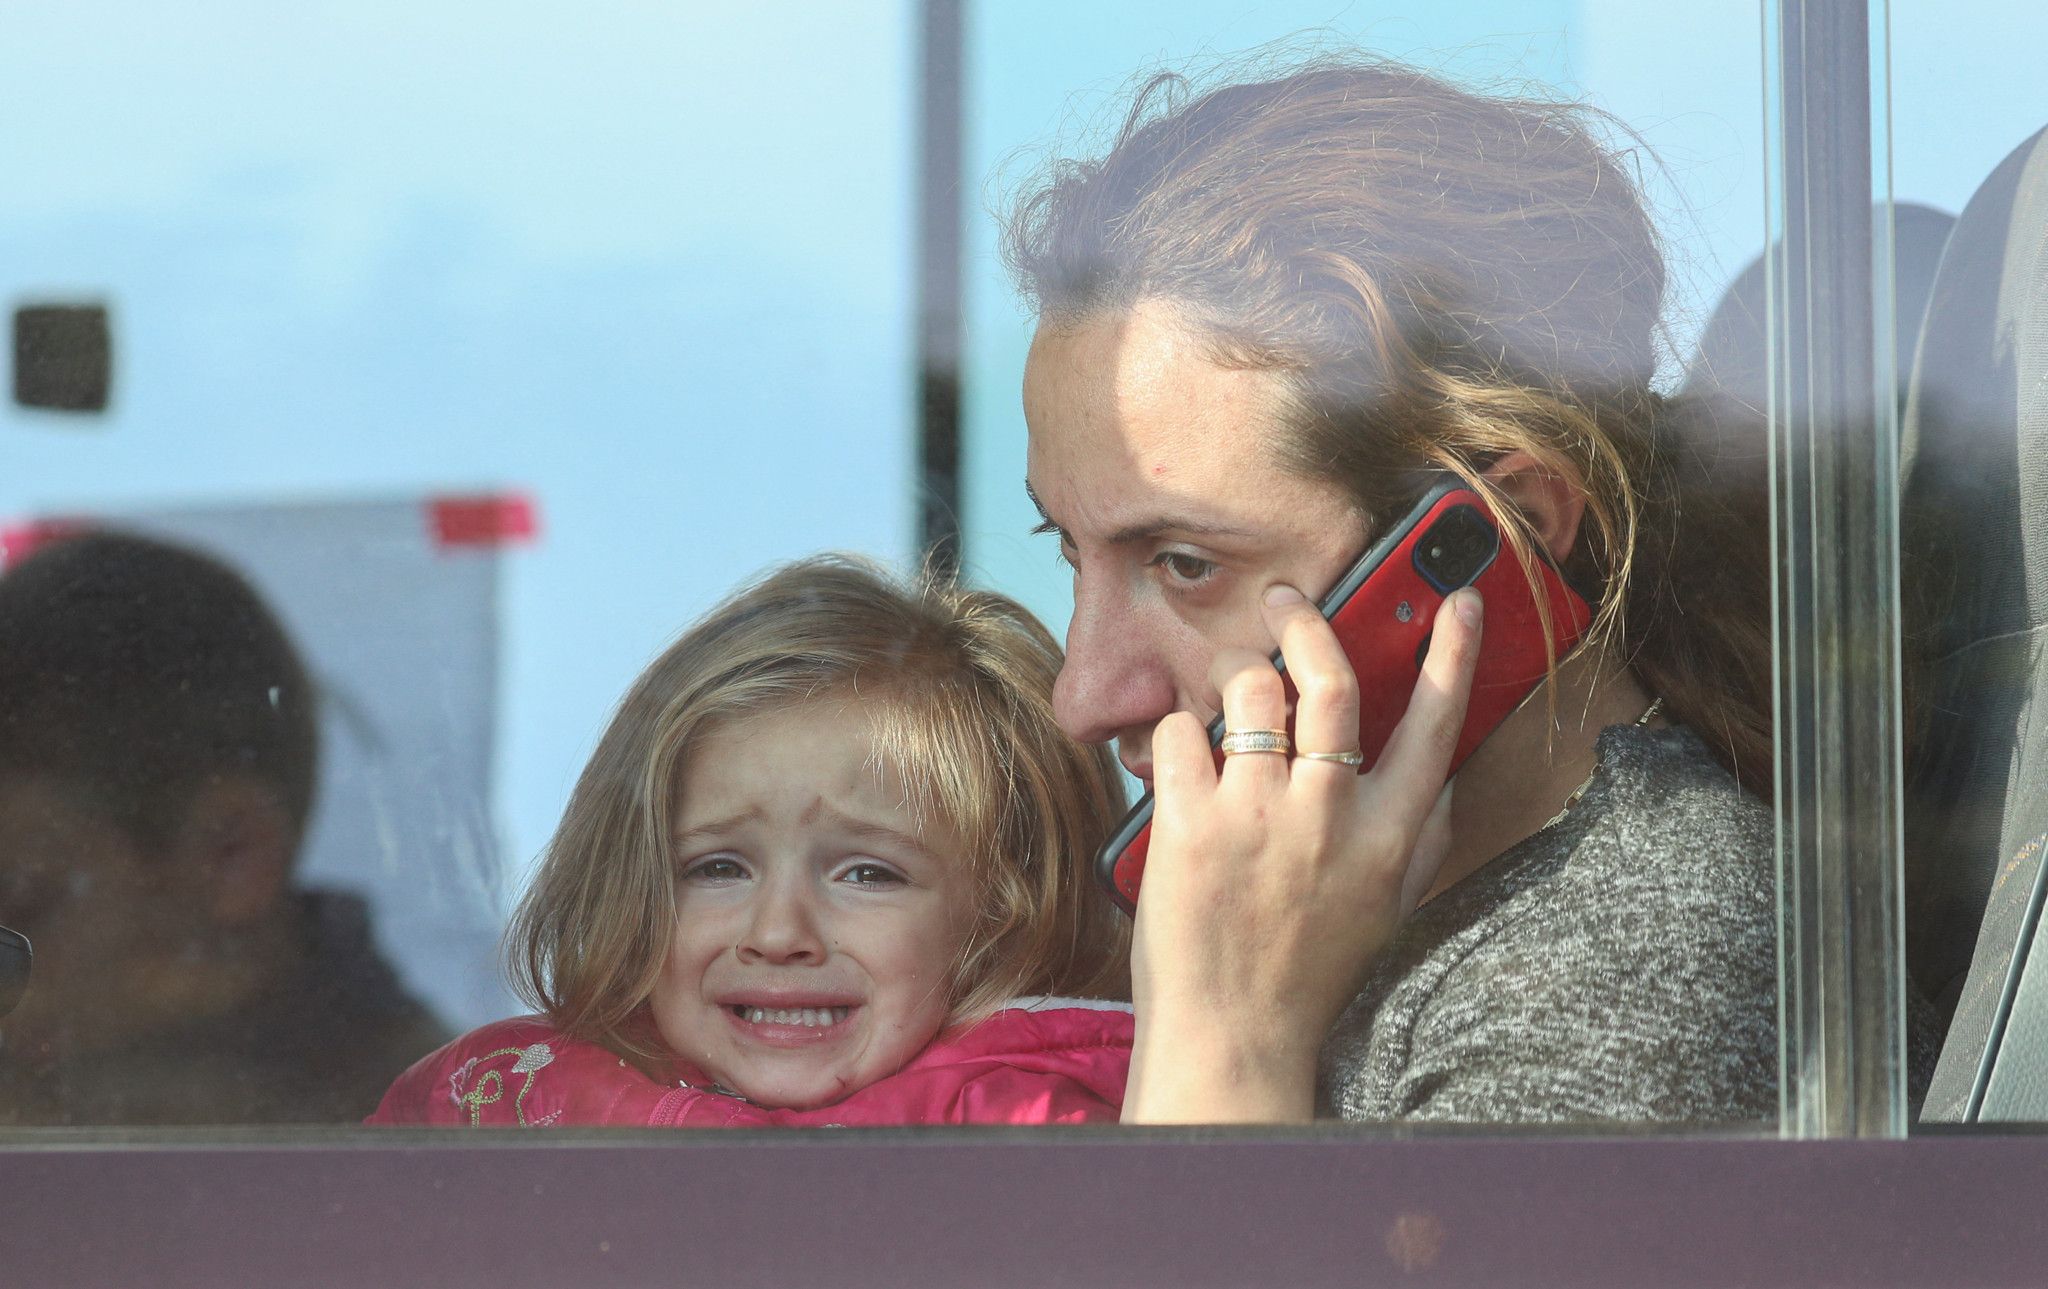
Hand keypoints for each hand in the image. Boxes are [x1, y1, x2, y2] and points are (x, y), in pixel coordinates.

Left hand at [1122, 584, 1482, 1122]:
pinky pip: (1182, 731)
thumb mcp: (1387, 908)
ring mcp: (1257, 814)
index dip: (1452, 655)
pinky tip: (1179, 763)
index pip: (1436, 725)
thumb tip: (1442, 780)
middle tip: (1284, 600)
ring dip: (1232, 672)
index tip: (1458, 602)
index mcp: (1387, 835)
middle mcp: (1329, 814)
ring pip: (1250, 687)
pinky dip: (1178, 734)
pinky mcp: (1189, 822)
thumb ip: (1419, 840)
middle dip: (1306, 619)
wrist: (1233, 1036)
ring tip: (1223, 688)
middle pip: (1328, 677)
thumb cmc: (1308, 973)